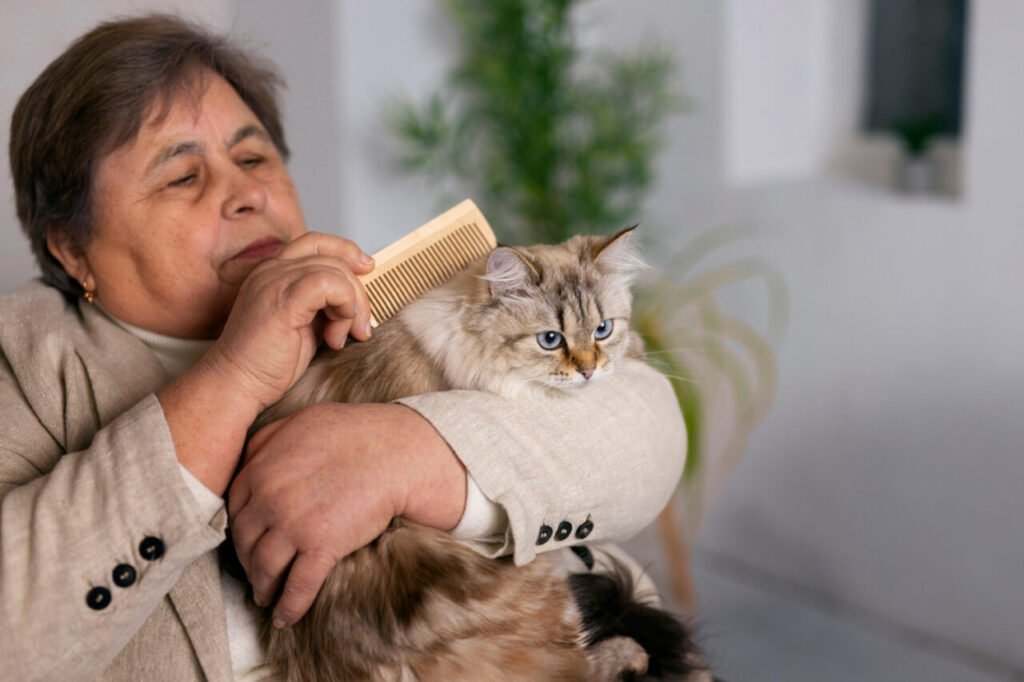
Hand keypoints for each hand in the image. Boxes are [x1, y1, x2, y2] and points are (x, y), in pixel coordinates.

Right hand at [203, 232, 374, 410]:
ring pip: (336, 271)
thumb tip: (357, 296)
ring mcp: (275, 281)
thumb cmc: (267, 363)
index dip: (346, 251)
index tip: (367, 269)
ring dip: (352, 306)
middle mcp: (272, 270)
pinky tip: (334, 337)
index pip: (317, 242)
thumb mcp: (304, 326)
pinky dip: (344, 308)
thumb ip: (323, 305)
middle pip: (332, 256)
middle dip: (357, 290)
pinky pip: (330, 285)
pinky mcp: (283, 300)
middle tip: (359, 326)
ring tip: (341, 337)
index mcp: (273, 272)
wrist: (237, 384)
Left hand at [227, 402, 466, 627]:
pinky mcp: (321, 547)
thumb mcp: (302, 422)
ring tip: (266, 598)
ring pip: (265, 568)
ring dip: (263, 588)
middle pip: (245, 542)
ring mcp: (293, 525)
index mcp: (261, 468)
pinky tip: (286, 618)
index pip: (235, 510)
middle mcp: (269, 498)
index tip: (246, 543)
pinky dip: (289, 607)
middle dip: (248, 563)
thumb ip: (269, 440)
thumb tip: (251, 457)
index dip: (239, 531)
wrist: (396, 453)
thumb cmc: (355, 433)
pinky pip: (298, 586)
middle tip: (255, 574)